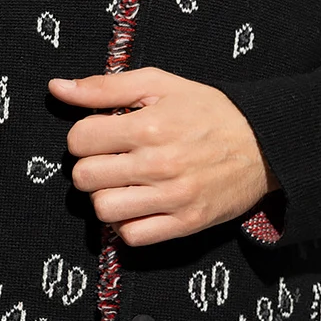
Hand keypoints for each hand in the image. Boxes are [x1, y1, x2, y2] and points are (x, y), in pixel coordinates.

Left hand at [48, 66, 280, 246]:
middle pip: (84, 178)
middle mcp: (159, 164)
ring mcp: (173, 197)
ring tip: (122, 184)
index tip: (101, 135)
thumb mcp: (159, 84)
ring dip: (106, 197)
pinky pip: (131, 236)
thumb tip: (56, 88)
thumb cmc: (208, 110)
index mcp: (149, 126)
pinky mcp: (186, 223)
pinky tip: (138, 205)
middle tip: (110, 161)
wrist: (264, 144)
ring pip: (103, 210)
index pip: (79, 140)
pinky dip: (127, 224)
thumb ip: (105, 87)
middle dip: (90, 167)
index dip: (84, 136)